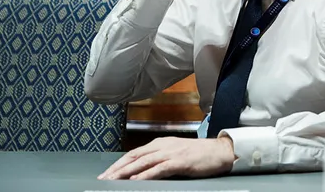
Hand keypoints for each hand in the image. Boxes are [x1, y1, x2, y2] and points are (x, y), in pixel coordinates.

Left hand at [98, 136, 234, 179]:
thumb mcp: (176, 153)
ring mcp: (171, 153)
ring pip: (143, 162)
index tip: (106, 174)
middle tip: (103, 179)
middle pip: (134, 157)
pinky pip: (159, 169)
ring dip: (126, 172)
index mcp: (161, 143)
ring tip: (113, 180)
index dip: (118, 163)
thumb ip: (160, 159)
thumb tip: (142, 171)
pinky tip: (136, 181)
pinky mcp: (180, 162)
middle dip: (117, 168)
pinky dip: (146, 175)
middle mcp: (163, 145)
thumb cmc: (200, 154)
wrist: (221, 151)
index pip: (134, 153)